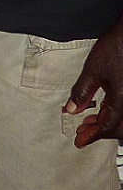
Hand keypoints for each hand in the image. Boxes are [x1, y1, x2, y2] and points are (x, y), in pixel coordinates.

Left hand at [65, 19, 122, 145]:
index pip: (107, 127)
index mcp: (122, 100)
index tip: (79, 141)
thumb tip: (72, 109)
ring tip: (90, 120)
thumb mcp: (94, 69)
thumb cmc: (118, 47)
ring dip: (107, 124)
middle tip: (82, 131)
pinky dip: (114, 114)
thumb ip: (83, 91)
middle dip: (99, 132)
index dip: (91, 136)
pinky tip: (104, 107)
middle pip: (118, 128)